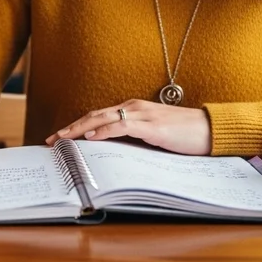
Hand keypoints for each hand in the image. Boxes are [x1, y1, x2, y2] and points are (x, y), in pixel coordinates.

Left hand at [44, 99, 212, 155]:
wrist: (210, 128)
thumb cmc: (184, 134)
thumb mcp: (154, 136)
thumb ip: (134, 139)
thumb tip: (111, 153)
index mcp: (133, 109)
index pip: (98, 116)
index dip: (77, 126)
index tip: (59, 139)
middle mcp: (133, 107)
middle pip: (93, 115)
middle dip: (70, 128)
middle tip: (51, 141)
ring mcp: (141, 115)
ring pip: (102, 118)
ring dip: (79, 129)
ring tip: (62, 139)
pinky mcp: (151, 126)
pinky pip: (121, 125)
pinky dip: (103, 130)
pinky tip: (90, 137)